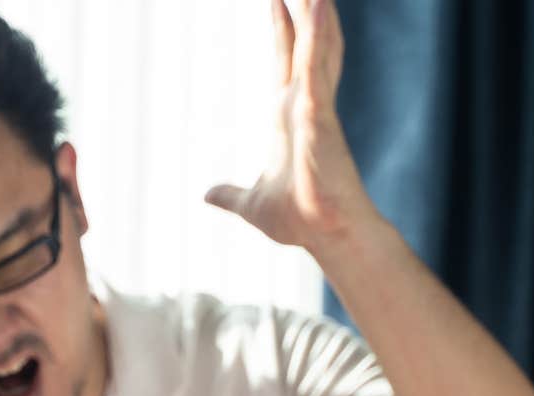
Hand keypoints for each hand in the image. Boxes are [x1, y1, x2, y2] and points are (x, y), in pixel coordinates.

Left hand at [205, 0, 375, 251]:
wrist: (325, 235)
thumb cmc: (300, 220)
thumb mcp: (250, 204)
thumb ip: (230, 195)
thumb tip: (208, 195)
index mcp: (290, 114)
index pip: (286, 58)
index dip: (282, 27)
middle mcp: (305, 102)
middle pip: (306, 41)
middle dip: (303, 7)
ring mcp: (314, 104)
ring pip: (318, 44)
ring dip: (316, 11)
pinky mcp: (318, 113)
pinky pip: (316, 65)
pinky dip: (317, 35)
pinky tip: (317, 6)